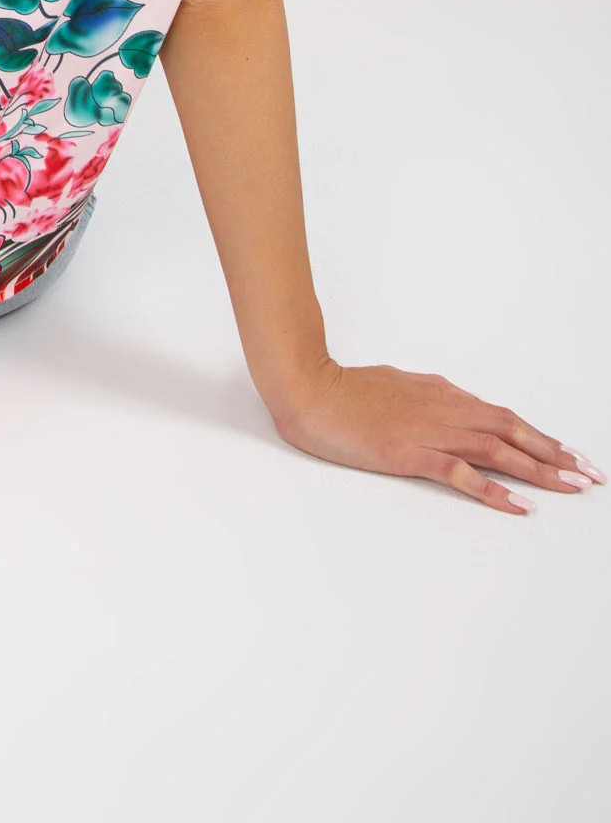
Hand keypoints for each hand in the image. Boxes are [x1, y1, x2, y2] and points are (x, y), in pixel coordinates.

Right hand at [268, 358, 605, 514]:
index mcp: (440, 395)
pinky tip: (518, 504)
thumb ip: (428, 397)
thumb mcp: (396, 385)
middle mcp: (443, 410)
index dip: (540, 436)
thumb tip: (454, 403)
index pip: (502, 416)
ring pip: (496, 450)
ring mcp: (427, 431)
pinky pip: (460, 473)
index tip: (570, 454)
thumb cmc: (344, 389)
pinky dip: (493, 489)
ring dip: (538, 469)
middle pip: (511, 431)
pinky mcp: (408, 453)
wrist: (308, 388)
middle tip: (589, 474)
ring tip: (571, 487)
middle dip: (555, 454)